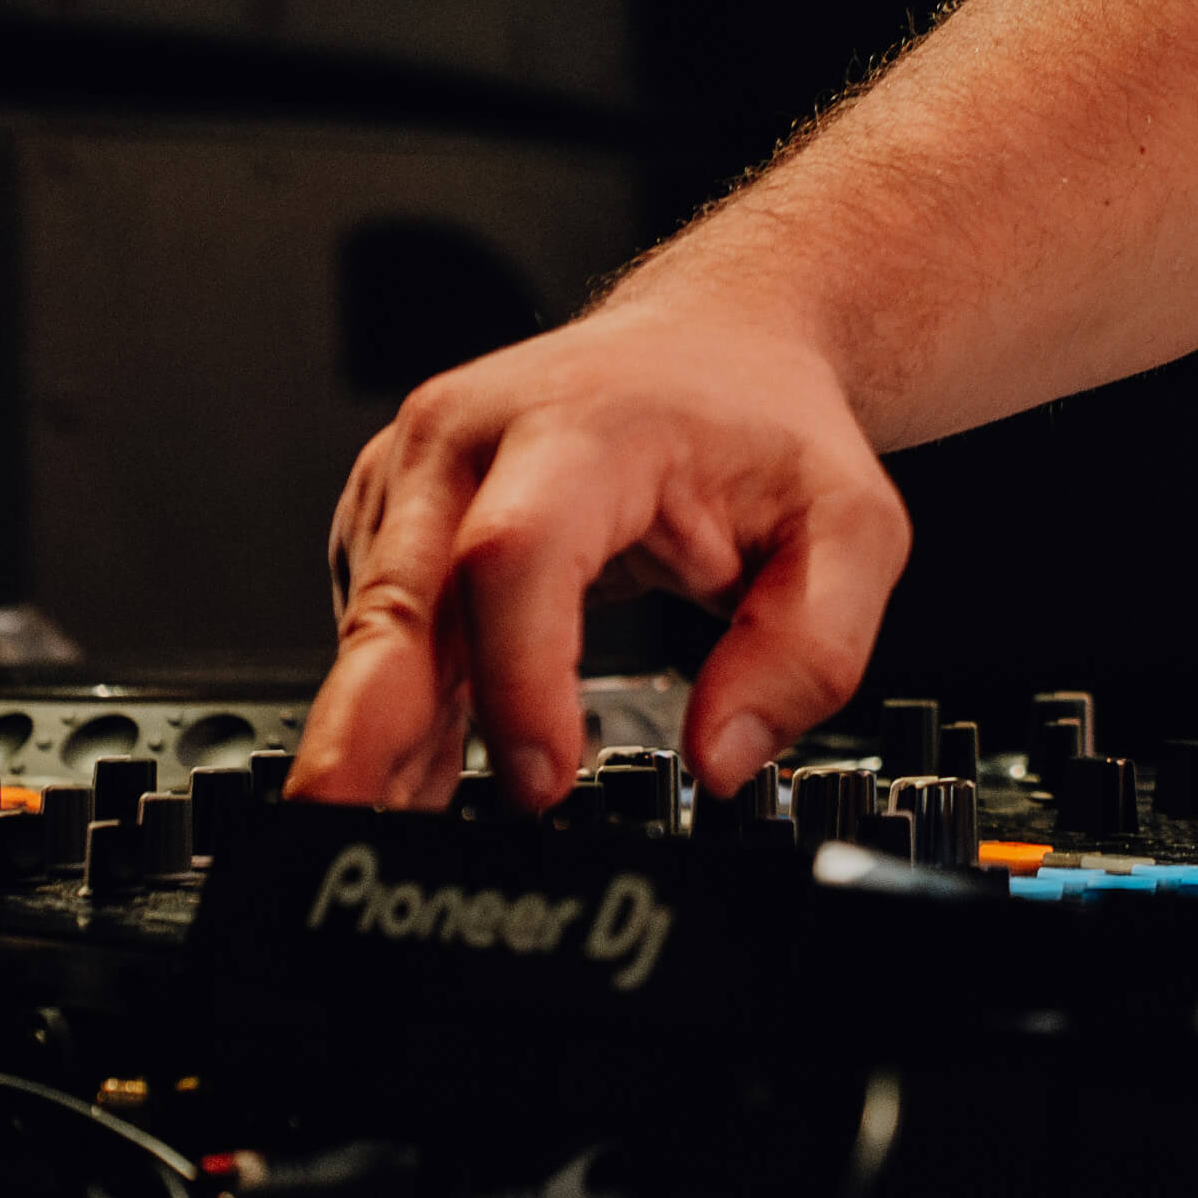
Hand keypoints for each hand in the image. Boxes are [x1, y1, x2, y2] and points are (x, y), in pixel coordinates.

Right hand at [289, 295, 905, 810]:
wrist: (711, 348)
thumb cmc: (765, 425)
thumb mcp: (852, 524)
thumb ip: (812, 645)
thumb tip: (723, 759)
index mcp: (583, 421)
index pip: (519, 552)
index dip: (521, 674)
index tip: (545, 782)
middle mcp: (470, 441)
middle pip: (401, 597)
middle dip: (365, 727)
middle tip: (345, 825)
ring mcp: (413, 482)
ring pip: (375, 638)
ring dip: (375, 747)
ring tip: (386, 849)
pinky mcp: (389, 526)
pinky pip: (379, 643)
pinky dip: (390, 725)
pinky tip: (405, 797)